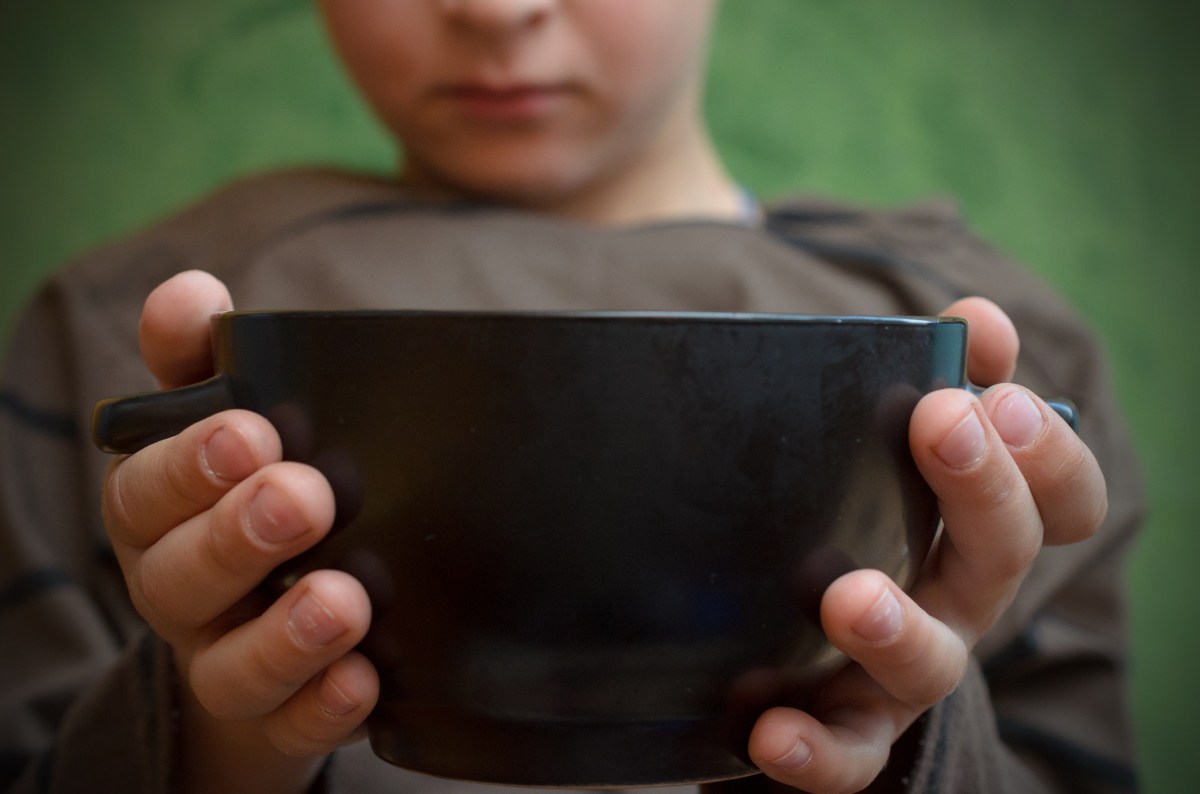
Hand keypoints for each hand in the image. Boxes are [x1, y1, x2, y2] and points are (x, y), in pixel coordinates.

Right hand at [100, 271, 378, 793]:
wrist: (268, 648)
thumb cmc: (248, 513)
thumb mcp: (223, 436)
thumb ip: (204, 365)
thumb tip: (188, 291)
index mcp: (165, 516)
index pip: (147, 490)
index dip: (189, 463)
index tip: (253, 429)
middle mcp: (185, 592)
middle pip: (180, 577)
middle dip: (236, 536)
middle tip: (305, 495)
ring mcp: (229, 662)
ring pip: (231, 667)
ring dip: (284, 634)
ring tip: (344, 600)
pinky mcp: (280, 721)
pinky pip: (291, 728)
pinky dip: (323, 708)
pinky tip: (364, 680)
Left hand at [743, 297, 1107, 792]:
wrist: (801, 640)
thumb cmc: (859, 513)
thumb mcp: (896, 445)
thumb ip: (938, 374)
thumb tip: (979, 318)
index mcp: (979, 528)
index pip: (1059, 496)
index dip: (1050, 449)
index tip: (999, 386)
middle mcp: (957, 600)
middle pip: (1003, 557)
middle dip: (983, 487)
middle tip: (947, 419)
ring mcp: (901, 671)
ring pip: (930, 665)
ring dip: (896, 629)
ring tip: (851, 598)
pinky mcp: (843, 727)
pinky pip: (844, 754)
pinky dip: (815, 749)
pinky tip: (770, 729)